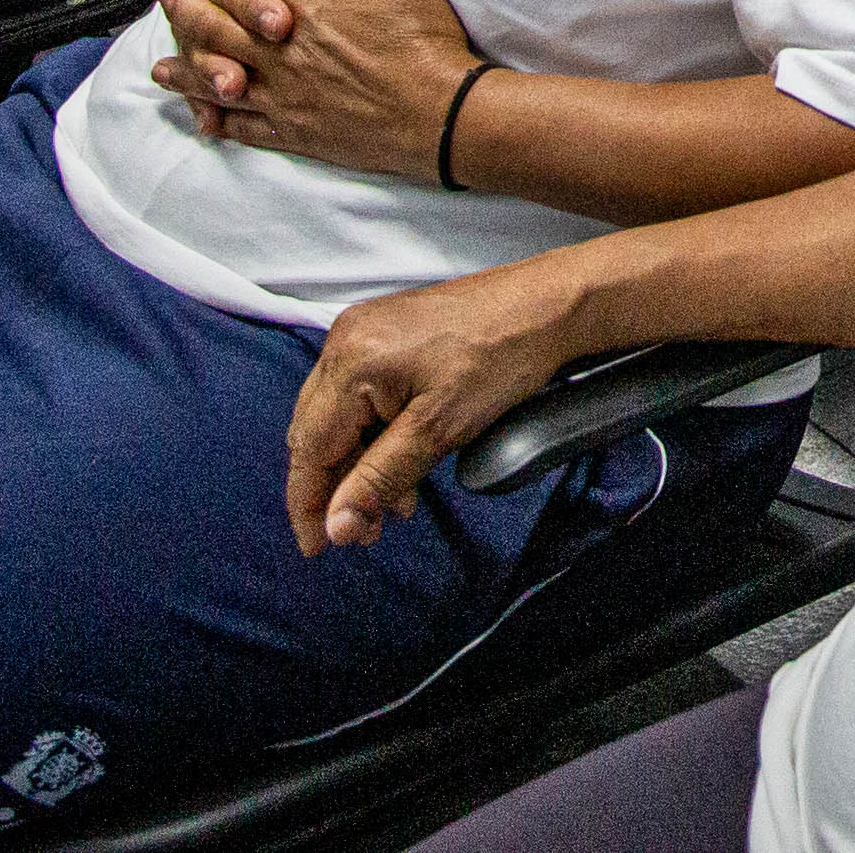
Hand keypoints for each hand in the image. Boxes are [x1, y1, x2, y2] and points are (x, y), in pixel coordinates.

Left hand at [153, 0, 482, 180]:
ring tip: (158, 62)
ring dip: (189, 62)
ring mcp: (287, 95)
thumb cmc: (429, 46)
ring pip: (223, 75)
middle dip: (193, 0)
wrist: (444, 118)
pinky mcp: (296, 131)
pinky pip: (245, 126)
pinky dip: (220, 119)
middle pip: (226, 20)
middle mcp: (287, 51)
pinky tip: (203, 117)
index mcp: (313, 9)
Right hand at [286, 250, 590, 553]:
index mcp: (350, 361)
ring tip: (394, 509)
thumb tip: (336, 528)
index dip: (307, 503)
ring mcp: (365, 332)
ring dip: (361, 465)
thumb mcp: (439, 430)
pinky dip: (377, 434)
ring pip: (342, 416)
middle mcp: (345, 340)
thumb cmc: (500, 359)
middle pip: (317, 431)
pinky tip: (403, 465)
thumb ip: (379, 479)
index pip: (308, 446)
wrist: (547, 304)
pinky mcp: (386, 333)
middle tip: (365, 533)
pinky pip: (363, 393)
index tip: (315, 550)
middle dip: (337, 487)